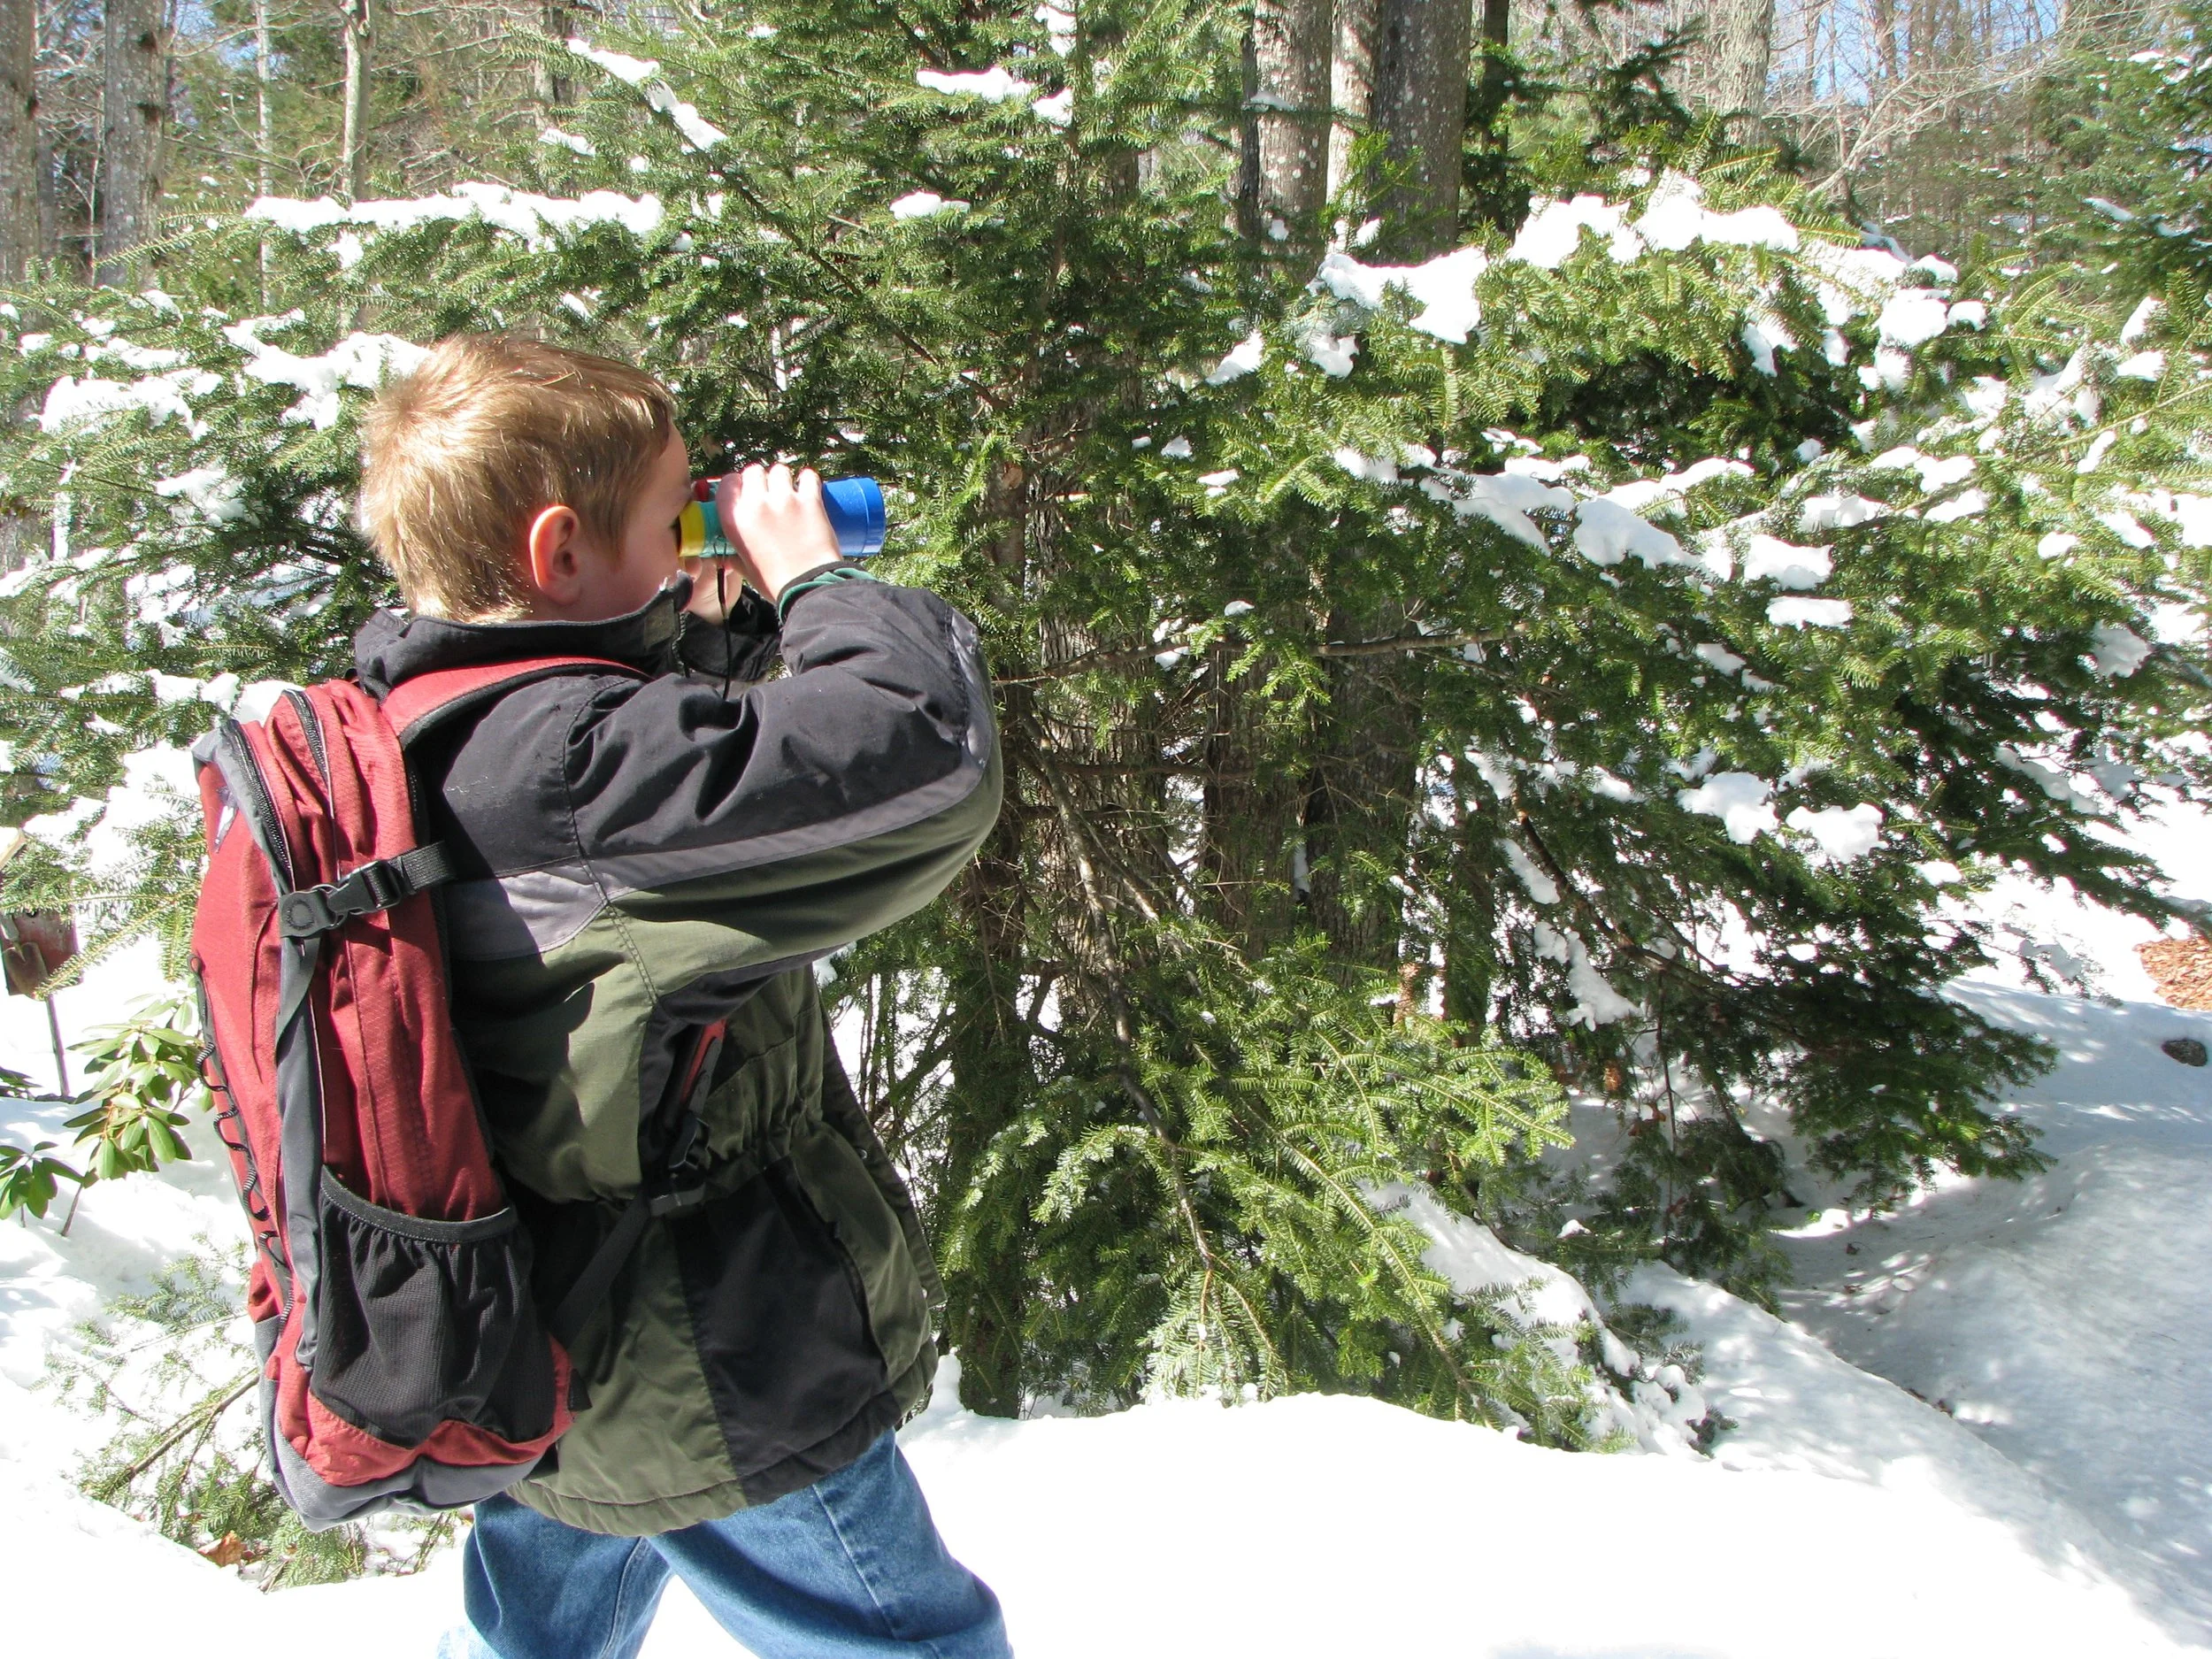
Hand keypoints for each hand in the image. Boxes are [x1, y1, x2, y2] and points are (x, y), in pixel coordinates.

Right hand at [719, 463, 840, 603]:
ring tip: (790, 491)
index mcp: (734, 519)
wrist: (807, 586)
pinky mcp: (809, 500)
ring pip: (779, 470)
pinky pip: (807, 476)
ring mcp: (783, 499)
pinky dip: (808, 479)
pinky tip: (808, 487)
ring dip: (783, 478)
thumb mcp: (746, 568)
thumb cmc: (774, 582)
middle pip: (754, 471)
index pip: (728, 483)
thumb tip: (728, 559)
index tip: (746, 490)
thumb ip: (735, 558)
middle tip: (770, 493)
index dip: (738, 484)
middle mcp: (755, 503)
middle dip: (761, 479)